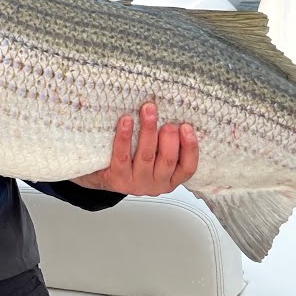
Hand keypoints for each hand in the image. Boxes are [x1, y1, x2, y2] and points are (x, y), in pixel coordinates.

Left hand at [72, 102, 197, 195]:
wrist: (105, 176)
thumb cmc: (134, 161)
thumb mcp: (156, 156)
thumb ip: (167, 143)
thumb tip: (175, 113)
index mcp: (171, 178)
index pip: (188, 167)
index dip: (190, 148)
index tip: (186, 127)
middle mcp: (156, 184)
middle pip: (167, 160)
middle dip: (169, 138)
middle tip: (167, 122)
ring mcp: (137, 183)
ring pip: (146, 156)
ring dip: (148, 131)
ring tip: (148, 111)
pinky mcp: (118, 178)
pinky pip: (122, 156)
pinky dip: (124, 137)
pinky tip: (126, 121)